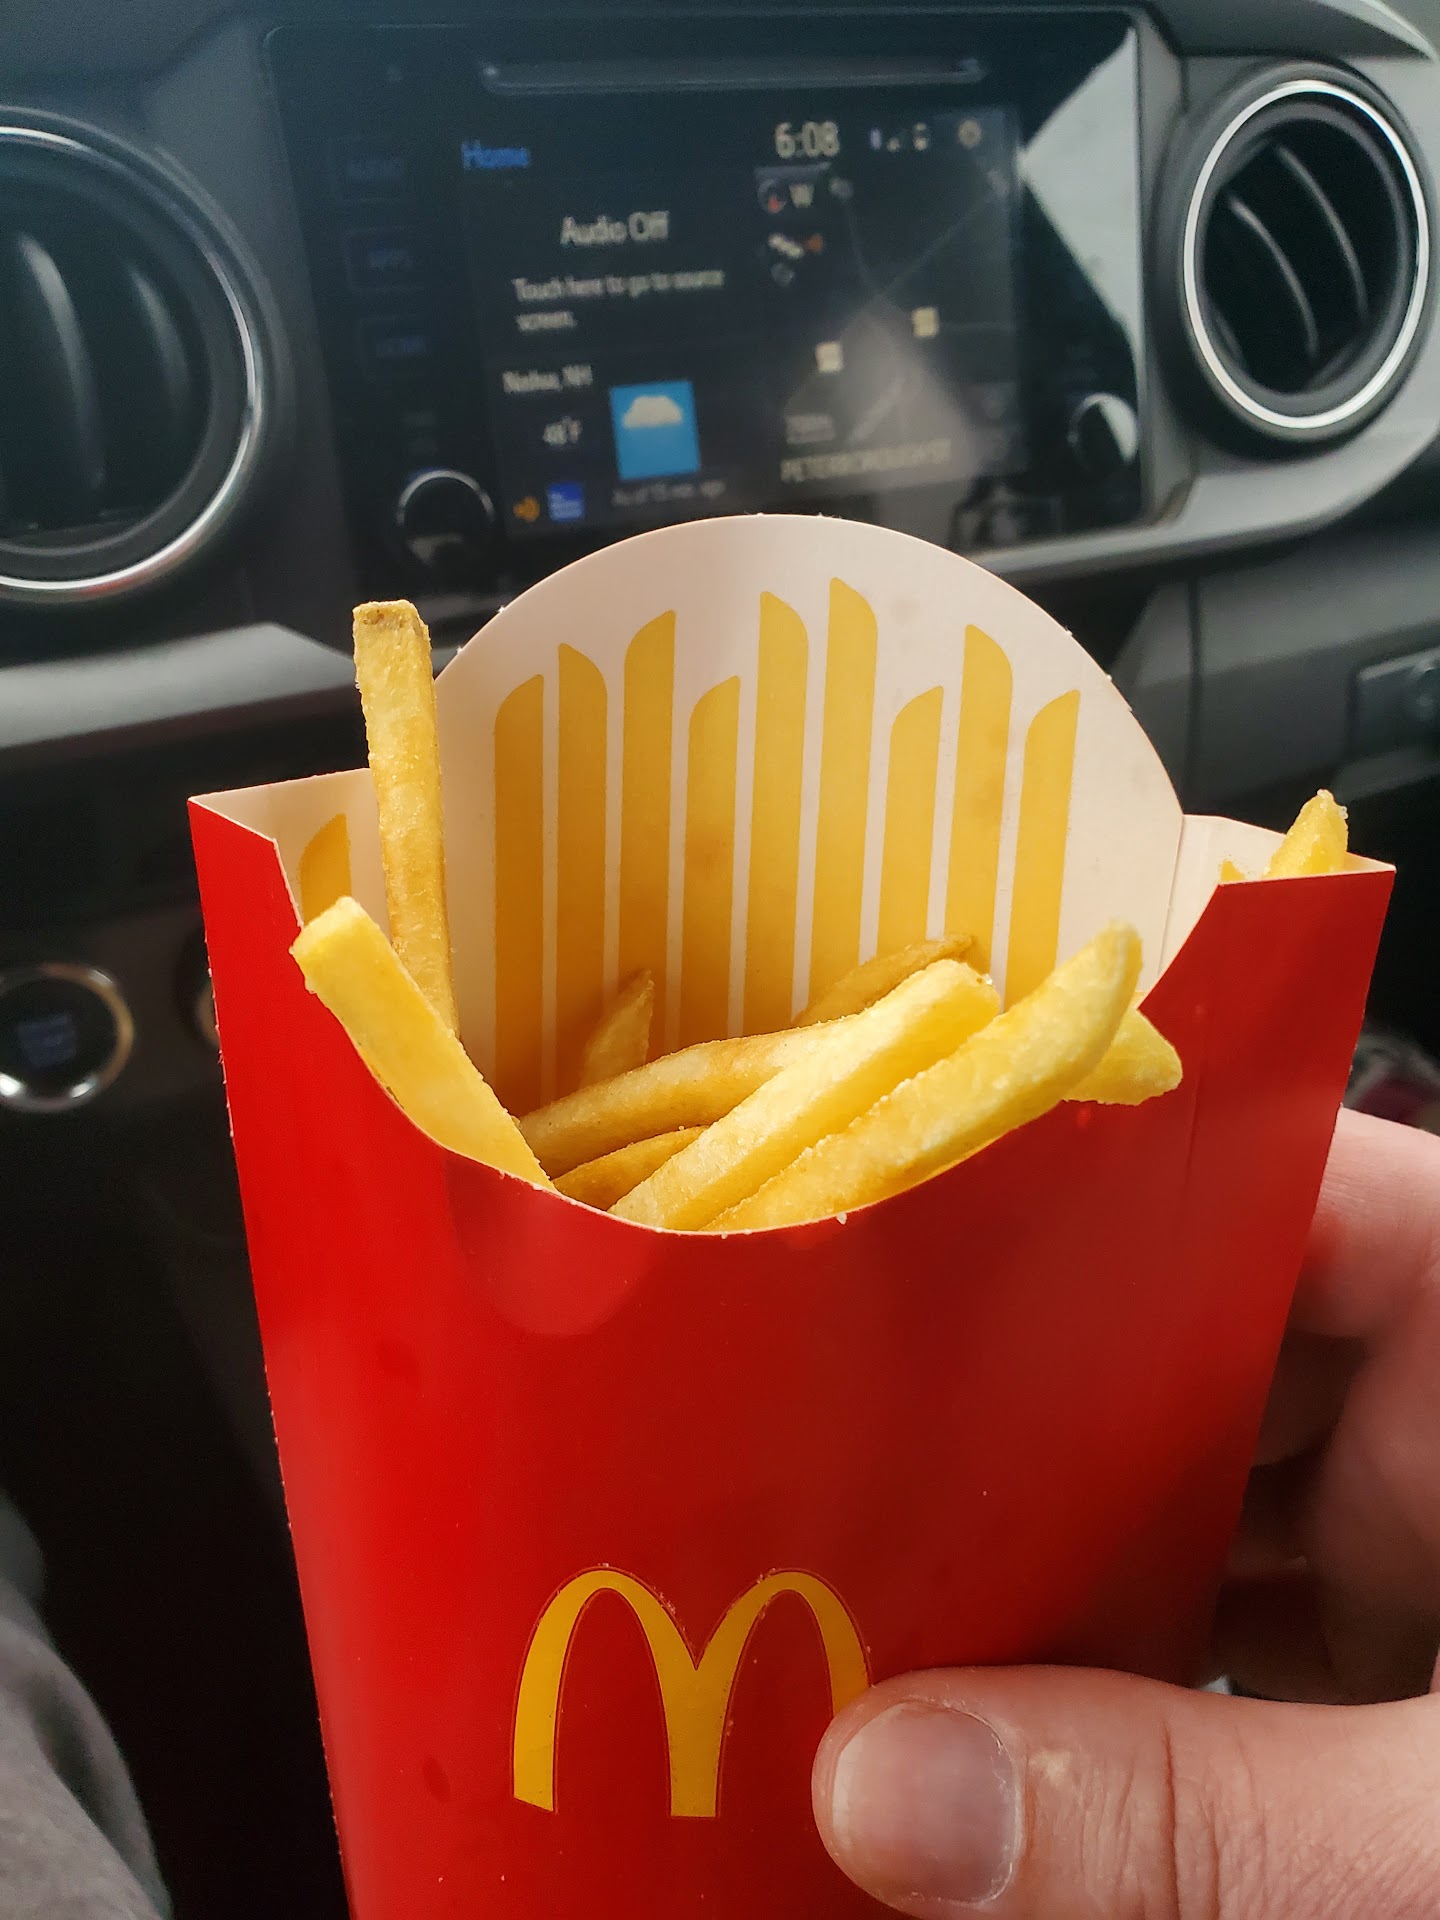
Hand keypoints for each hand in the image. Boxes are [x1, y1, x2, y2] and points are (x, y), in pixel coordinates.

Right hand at [812, 1108, 1439, 1916]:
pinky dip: (1115, 1661)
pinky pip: (1223, 1606)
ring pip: (1179, 1480)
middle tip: (805, 1440)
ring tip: (859, 1574)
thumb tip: (877, 1788)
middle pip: (1169, 1332)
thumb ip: (1190, 1809)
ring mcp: (1418, 1524)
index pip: (1237, 1171)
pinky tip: (990, 1717)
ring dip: (1041, 1546)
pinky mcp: (1400, 1646)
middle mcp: (1432, 1392)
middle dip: (999, 1401)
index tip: (855, 1233)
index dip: (1046, 1185)